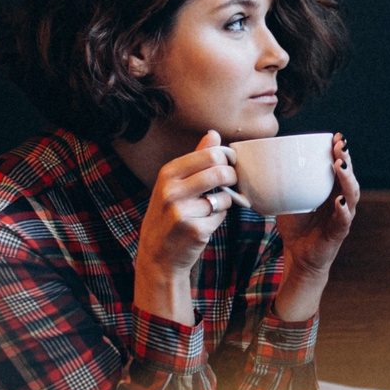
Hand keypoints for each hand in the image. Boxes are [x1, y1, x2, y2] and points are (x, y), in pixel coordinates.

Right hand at [133, 131, 236, 324]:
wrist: (157, 255)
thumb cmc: (168, 214)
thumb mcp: (173, 184)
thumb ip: (195, 158)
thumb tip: (213, 134)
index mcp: (167, 174)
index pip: (208, 154)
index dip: (227, 156)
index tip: (231, 162)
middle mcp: (171, 191)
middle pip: (219, 171)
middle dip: (232, 175)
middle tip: (233, 180)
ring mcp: (182, 212)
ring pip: (224, 196)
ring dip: (226, 199)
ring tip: (215, 204)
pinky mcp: (195, 231)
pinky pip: (221, 216)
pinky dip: (220, 217)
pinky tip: (206, 221)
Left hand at [274, 135, 357, 321]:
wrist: (298, 257)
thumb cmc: (295, 226)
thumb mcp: (286, 200)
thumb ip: (280, 183)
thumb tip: (259, 163)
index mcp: (330, 191)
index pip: (339, 168)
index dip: (340, 152)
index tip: (336, 137)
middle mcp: (341, 200)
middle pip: (348, 177)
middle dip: (346, 160)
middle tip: (340, 146)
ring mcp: (342, 216)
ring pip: (351, 195)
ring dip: (347, 179)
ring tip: (340, 166)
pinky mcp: (339, 233)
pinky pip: (344, 220)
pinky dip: (343, 210)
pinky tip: (339, 201)